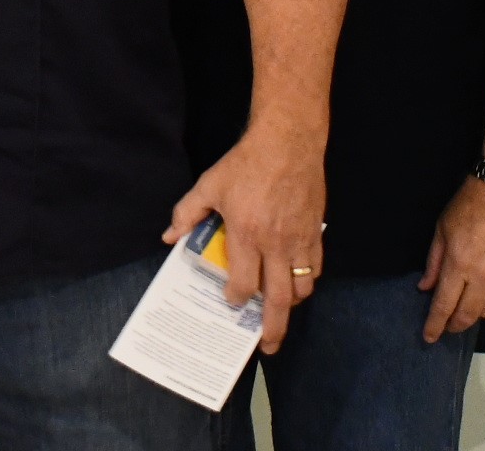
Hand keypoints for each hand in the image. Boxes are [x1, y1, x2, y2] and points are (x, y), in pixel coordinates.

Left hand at [165, 129, 324, 354]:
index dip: (236, 298)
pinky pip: (316, 268)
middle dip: (272, 327)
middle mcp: (276, 244)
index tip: (231, 302)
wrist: (288, 141)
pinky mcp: (316, 231)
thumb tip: (168, 237)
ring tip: (280, 311)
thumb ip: (187, 213)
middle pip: (278, 299)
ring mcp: (300, 239)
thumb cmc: (245, 163)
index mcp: (247, 234)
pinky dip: (307, 281)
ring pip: (302, 287)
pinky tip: (298, 282)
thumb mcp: (209, 185)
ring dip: (291, 304)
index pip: (243, 283)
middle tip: (266, 344)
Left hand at [419, 177, 484, 340]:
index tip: (429, 337)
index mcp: (460, 265)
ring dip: (476, 315)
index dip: (435, 324)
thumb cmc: (471, 204)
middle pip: (468, 315)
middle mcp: (484, 277)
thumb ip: (434, 262)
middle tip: (447, 327)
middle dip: (455, 325)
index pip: (444, 305)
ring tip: (467, 310)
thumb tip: (426, 286)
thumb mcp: (442, 228)